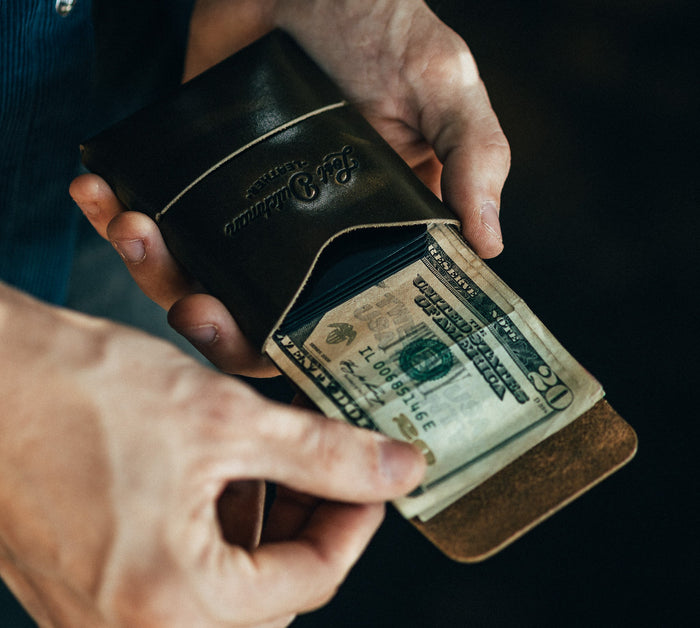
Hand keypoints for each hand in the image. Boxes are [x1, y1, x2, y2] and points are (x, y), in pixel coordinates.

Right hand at [0, 283, 424, 626]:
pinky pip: (178, 573)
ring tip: (270, 456)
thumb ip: (324, 454)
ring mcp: (103, 614)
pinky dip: (214, 524)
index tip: (375, 476)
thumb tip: (397, 470)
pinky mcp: (86, 585)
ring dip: (262, 519)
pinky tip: (217, 469)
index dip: (357, 518)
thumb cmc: (77, 393)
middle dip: (309, 521)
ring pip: (227, 583)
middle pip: (270, 590)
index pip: (313, 579)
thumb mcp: (224, 418)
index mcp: (175, 605)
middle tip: (327, 464)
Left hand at [70, 0, 509, 373]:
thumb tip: (491, 246)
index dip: (324, 360)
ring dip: (160, 278)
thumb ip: (474, 155)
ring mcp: (252, 216)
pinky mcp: (200, 187)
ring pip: (206, 285)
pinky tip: (103, 199)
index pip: (356, 322)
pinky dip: (123, 223)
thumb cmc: (377, 20)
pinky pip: (161, 228)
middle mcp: (315, 240)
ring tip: (137, 235)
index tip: (287, 365)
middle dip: (225, 334)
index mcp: (379, 234)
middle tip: (198, 308)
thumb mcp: (442, 80)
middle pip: (269, 322)